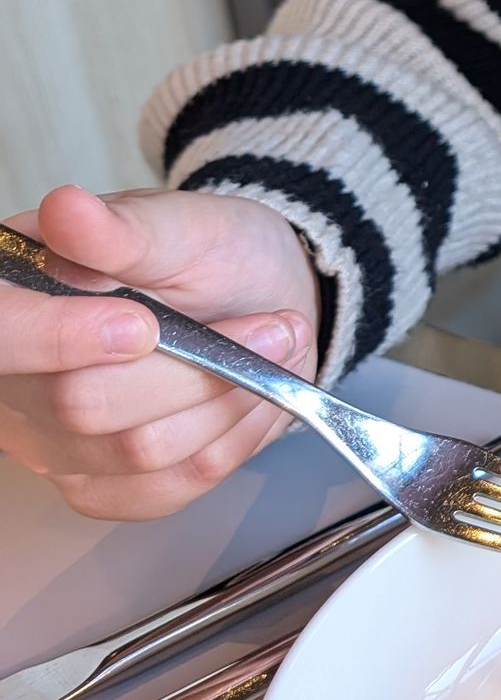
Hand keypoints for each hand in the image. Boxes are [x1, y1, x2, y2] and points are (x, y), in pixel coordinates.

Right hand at [0, 185, 321, 519]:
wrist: (260, 300)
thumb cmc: (209, 256)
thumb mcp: (181, 226)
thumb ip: (124, 231)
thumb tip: (66, 211)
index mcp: (12, 298)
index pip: (0, 336)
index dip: (57, 339)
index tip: (138, 324)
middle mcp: (15, 382)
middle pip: (80, 406)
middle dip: (192, 367)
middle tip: (269, 325)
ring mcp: (51, 444)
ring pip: (137, 451)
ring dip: (225, 400)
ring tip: (273, 347)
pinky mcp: (102, 488)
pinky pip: (167, 488)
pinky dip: (229, 440)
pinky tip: (250, 397)